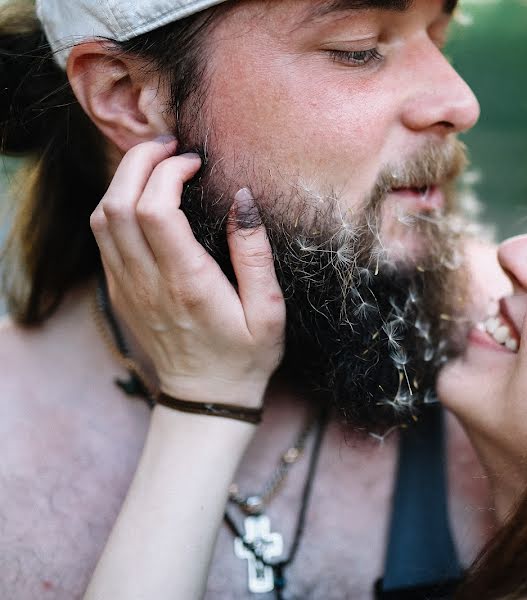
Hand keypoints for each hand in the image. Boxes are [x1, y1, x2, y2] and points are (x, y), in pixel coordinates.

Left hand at [90, 137, 284, 407]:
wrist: (206, 398)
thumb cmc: (246, 355)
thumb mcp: (269, 309)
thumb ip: (254, 252)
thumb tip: (241, 198)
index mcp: (186, 283)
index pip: (154, 209)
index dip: (169, 172)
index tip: (196, 164)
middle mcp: (147, 282)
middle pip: (117, 204)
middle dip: (138, 162)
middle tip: (168, 147)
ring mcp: (127, 287)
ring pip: (101, 217)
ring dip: (123, 180)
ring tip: (155, 164)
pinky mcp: (120, 292)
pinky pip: (103, 237)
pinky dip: (116, 204)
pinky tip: (144, 197)